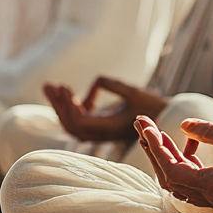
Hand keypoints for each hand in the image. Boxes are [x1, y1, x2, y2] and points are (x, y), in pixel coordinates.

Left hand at [43, 76, 169, 142]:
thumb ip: (115, 85)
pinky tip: (78, 93)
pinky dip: (73, 107)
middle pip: (70, 124)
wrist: (164, 119)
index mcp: (108, 128)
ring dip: (60, 106)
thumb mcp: (135, 92)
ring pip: (71, 124)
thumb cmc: (152, 107)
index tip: (65, 85)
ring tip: (51, 87)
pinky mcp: (100, 127)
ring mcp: (100, 132)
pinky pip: (79, 121)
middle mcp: (101, 133)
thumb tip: (96, 79)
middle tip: (48, 85)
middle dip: (57, 105)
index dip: (68, 105)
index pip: (78, 122)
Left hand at [135, 115, 212, 212]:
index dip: (154, 146)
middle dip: (152, 149)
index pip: (171, 168)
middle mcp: (209, 196)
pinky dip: (186, 161)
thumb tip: (185, 123)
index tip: (145, 125)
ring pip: (178, 180)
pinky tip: (193, 141)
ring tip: (160, 131)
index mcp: (212, 186)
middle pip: (168, 176)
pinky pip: (193, 180)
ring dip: (166, 156)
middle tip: (142, 123)